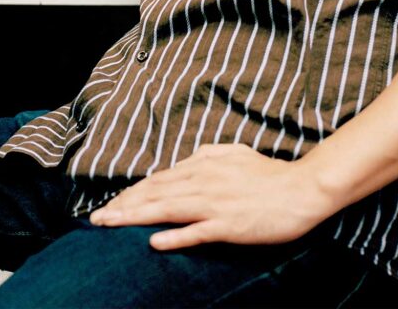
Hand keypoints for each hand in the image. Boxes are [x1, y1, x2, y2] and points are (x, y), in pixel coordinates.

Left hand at [88, 144, 334, 250]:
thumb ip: (207, 156)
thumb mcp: (233, 154)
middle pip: (154, 193)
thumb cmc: (269, 173)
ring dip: (134, 217)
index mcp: (203, 165)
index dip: (131, 192)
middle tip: (96, 219)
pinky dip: (174, 237)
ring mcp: (215, 204)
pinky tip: (153, 243)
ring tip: (110, 225)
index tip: (110, 204)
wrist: (301, 189)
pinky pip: (196, 232)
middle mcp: (203, 181)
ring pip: (166, 210)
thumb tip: (186, 162)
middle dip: (122, 205)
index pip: (158, 180)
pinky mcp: (229, 224)